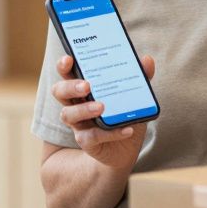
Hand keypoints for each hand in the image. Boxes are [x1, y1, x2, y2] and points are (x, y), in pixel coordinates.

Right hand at [50, 55, 154, 171]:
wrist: (126, 149)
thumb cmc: (124, 116)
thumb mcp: (134, 96)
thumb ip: (140, 78)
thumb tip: (147, 60)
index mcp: (83, 88)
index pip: (66, 73)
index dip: (64, 66)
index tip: (69, 58)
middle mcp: (75, 104)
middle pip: (59, 91)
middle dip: (70, 87)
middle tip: (86, 86)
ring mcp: (79, 124)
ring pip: (68, 115)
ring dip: (84, 109)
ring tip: (101, 107)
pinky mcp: (86, 142)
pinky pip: (92, 137)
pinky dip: (111, 133)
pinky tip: (127, 130)